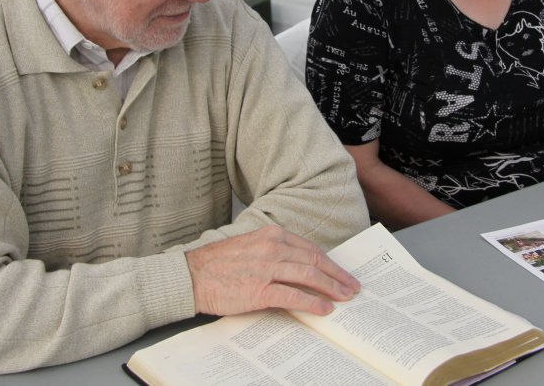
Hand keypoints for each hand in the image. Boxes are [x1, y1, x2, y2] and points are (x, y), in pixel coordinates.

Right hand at [185, 225, 360, 316]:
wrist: (191, 276)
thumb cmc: (218, 264)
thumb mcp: (251, 246)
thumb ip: (275, 252)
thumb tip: (300, 267)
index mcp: (272, 235)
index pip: (310, 249)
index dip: (330, 263)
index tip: (342, 273)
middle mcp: (273, 248)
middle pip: (315, 261)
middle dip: (337, 275)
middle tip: (352, 286)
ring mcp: (267, 268)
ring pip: (309, 276)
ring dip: (332, 288)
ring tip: (344, 298)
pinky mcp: (260, 289)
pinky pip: (294, 295)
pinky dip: (313, 302)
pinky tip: (324, 309)